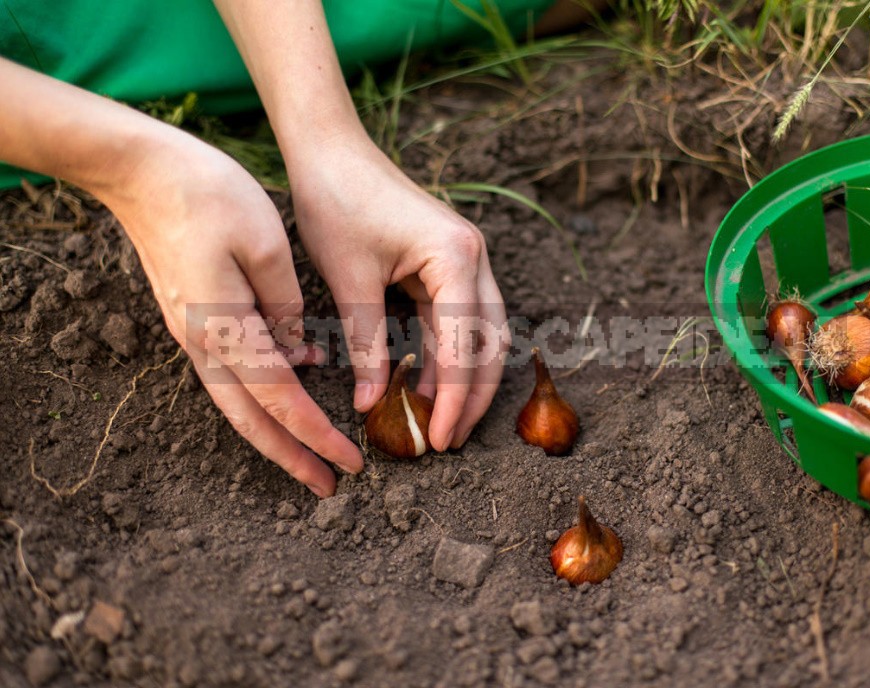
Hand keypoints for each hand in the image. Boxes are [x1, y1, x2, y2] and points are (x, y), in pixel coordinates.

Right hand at [103, 128, 362, 496]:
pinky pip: (229, 374)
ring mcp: (192, 333)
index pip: (281, 399)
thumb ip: (288, 304)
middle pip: (251, 420)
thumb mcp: (266, 243)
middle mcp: (203, 342)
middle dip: (292, 457)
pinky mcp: (192, 319)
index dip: (317, 436)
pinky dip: (261, 396)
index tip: (351, 463)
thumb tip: (300, 349)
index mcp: (226, 328)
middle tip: (328, 485)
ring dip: (273, 436)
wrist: (140, 170)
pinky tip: (291, 387)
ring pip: (236, 403)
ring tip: (309, 459)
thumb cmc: (207, 194)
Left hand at [287, 138, 508, 450]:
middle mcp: (474, 258)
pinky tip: (426, 385)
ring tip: (440, 422)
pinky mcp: (448, 263)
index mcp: (456, 258)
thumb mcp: (349, 280)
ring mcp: (465, 259)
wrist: (331, 149)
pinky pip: (458, 319)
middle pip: (491, 342)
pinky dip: (446, 354)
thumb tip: (372, 404)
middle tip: (449, 441)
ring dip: (464, 378)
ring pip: (481, 334)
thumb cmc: (336, 202)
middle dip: (474, 396)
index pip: (466, 345)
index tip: (441, 439)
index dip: (455, 399)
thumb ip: (368, 344)